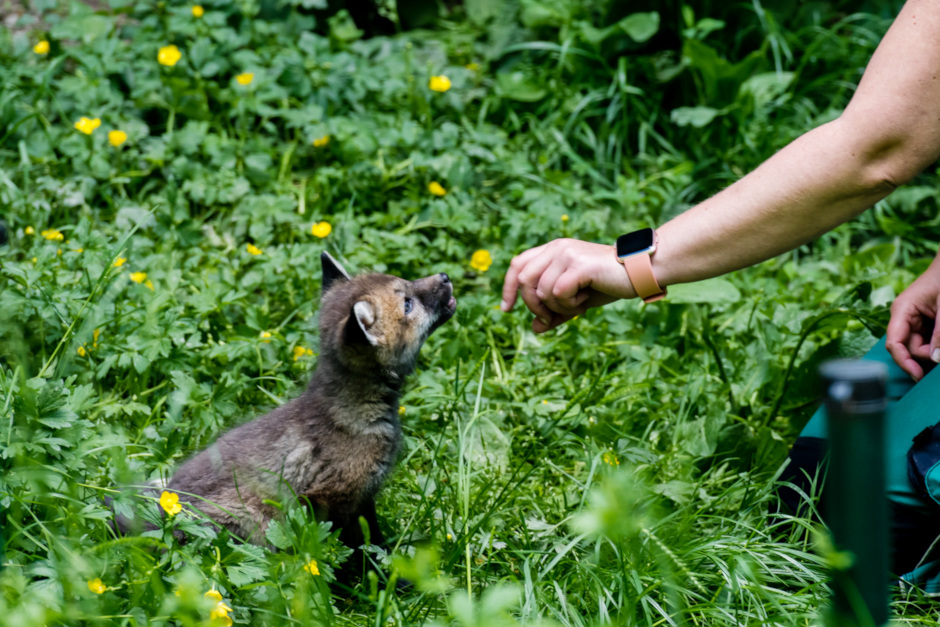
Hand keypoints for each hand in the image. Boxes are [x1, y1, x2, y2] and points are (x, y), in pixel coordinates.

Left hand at [500, 238, 635, 332]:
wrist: (639, 272)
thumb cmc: (608, 284)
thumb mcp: (577, 300)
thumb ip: (556, 313)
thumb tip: (535, 328)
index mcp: (552, 250)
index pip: (517, 265)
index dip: (508, 288)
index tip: (507, 310)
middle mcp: (556, 248)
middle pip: (524, 280)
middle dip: (533, 306)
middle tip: (550, 318)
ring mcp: (567, 254)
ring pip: (542, 291)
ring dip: (557, 307)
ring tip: (578, 304)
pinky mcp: (578, 265)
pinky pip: (558, 293)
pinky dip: (569, 304)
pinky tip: (584, 300)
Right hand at [886, 259, 939, 380]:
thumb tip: (936, 358)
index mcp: (902, 310)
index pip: (894, 343)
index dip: (904, 361)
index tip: (918, 375)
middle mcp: (903, 317)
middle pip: (908, 348)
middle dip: (927, 354)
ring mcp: (913, 320)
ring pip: (919, 346)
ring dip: (934, 348)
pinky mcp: (923, 322)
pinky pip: (926, 340)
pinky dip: (936, 343)